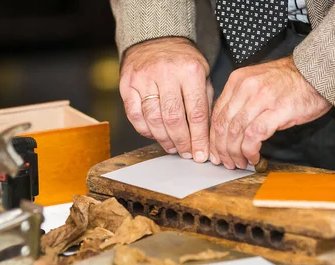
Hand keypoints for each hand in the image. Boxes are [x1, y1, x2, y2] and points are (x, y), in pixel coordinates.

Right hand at [119, 37, 212, 161]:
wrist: (157, 40)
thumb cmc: (182, 62)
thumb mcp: (203, 75)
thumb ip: (205, 103)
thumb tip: (206, 137)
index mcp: (190, 71)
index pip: (196, 112)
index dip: (199, 138)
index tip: (201, 154)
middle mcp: (166, 73)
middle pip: (173, 118)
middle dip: (182, 141)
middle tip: (186, 153)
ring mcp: (144, 78)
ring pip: (153, 119)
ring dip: (164, 139)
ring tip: (172, 147)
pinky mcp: (128, 84)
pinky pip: (135, 115)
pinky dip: (145, 130)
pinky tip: (155, 135)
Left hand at [210, 55, 331, 168]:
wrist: (318, 72)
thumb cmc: (291, 82)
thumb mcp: (257, 83)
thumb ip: (241, 101)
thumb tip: (228, 128)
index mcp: (238, 80)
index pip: (217, 113)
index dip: (213, 137)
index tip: (215, 151)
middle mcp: (246, 88)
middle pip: (223, 125)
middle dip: (221, 148)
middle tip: (225, 162)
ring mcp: (261, 98)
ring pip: (236, 132)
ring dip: (235, 153)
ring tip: (239, 163)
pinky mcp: (277, 111)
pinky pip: (254, 136)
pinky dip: (250, 150)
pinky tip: (253, 157)